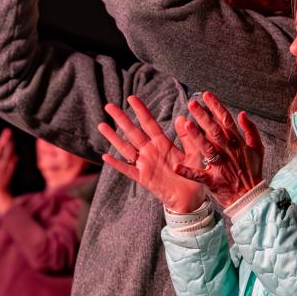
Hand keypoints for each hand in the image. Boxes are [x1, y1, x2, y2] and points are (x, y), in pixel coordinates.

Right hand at [98, 96, 206, 212]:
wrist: (192, 198)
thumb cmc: (194, 174)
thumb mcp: (194, 153)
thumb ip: (188, 137)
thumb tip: (182, 117)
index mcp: (163, 143)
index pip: (149, 123)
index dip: (141, 110)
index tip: (131, 97)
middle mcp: (151, 151)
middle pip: (133, 132)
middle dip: (121, 119)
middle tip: (109, 105)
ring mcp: (145, 164)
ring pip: (126, 148)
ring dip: (114, 137)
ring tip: (101, 125)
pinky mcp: (143, 178)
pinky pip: (128, 170)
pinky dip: (116, 164)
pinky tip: (105, 156)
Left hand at [173, 91, 264, 209]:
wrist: (251, 197)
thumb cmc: (253, 172)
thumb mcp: (258, 149)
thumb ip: (251, 130)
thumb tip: (243, 114)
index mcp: (238, 144)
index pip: (226, 121)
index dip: (216, 107)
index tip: (206, 95)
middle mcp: (229, 153)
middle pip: (215, 131)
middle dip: (203, 116)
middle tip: (192, 104)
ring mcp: (221, 167)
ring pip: (208, 149)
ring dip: (197, 137)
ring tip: (186, 125)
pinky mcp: (213, 182)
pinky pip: (199, 176)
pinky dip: (188, 173)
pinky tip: (176, 167)